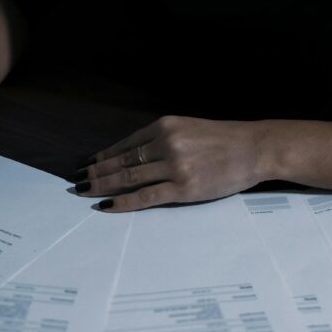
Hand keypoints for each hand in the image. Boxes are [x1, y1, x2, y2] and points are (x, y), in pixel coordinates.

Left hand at [73, 115, 270, 211]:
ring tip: (85, 193)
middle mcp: (166, 143)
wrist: (255, 149)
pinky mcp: (183, 188)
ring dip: (103, 186)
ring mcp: (174, 166)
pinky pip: (145, 196)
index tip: (88, 165)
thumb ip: (163, 140)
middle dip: (96, 173)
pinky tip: (108, 205)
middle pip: (121, 161)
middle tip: (77, 182)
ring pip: (128, 178)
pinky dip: (123, 202)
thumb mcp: (189, 129)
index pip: (125, 144)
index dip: (103, 156)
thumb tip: (134, 157)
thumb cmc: (224, 141)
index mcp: (165, 126)